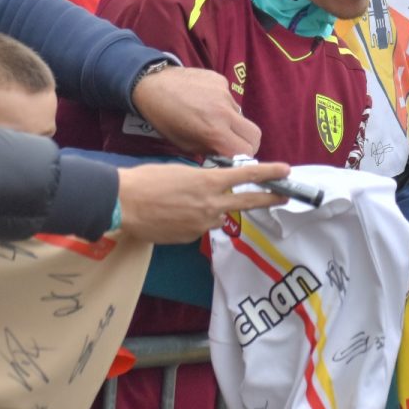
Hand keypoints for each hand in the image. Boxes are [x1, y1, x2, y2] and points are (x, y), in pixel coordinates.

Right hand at [116, 161, 288, 243]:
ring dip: (213, 210)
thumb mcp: (181, 172)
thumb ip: (202, 180)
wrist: (122, 204)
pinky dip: (193, 221)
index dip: (269, 173)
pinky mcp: (190, 238)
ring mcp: (202, 224)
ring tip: (186, 203)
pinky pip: (200, 227)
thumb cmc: (147, 180)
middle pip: (248, 201)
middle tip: (284, 196)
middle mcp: (211, 204)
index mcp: (209, 182)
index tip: (286, 170)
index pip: (247, 176)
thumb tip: (212, 187)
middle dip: (268, 198)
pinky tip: (173, 215)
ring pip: (219, 216)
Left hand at [131, 66, 261, 156]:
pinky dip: (222, 104)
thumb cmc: (164, 119)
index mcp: (215, 132)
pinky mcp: (221, 80)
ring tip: (211, 118)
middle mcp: (225, 112)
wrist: (151, 85)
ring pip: (241, 115)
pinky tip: (204, 102)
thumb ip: (210, 150)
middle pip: (255, 134)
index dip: (242, 157)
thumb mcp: (185, 144)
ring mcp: (225, 94)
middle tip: (234, 144)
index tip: (233, 156)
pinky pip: (229, 98)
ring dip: (232, 122)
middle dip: (248, 143)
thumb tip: (227, 155)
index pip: (246, 151)